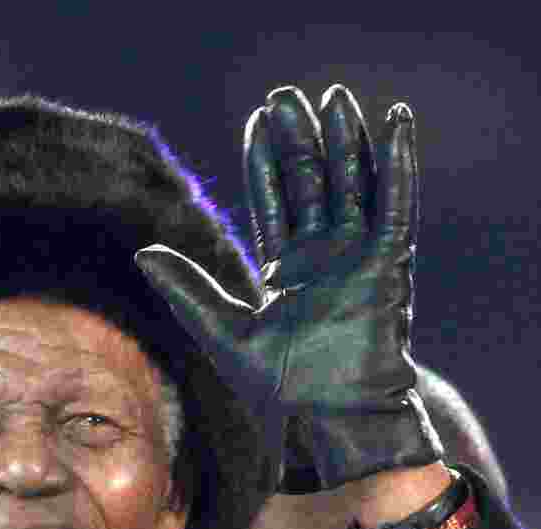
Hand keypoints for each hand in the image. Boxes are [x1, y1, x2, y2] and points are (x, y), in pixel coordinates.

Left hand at [134, 84, 442, 490]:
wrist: (328, 420)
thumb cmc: (278, 388)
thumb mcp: (221, 329)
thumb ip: (187, 288)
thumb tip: (142, 253)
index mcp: (286, 271)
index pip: (275, 200)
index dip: (267, 160)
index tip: (259, 121)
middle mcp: (323, 258)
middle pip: (312, 184)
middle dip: (300, 140)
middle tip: (288, 97)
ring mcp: (357, 258)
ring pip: (352, 185)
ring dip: (345, 141)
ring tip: (335, 97)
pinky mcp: (389, 265)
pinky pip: (396, 205)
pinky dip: (398, 164)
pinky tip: (395, 123)